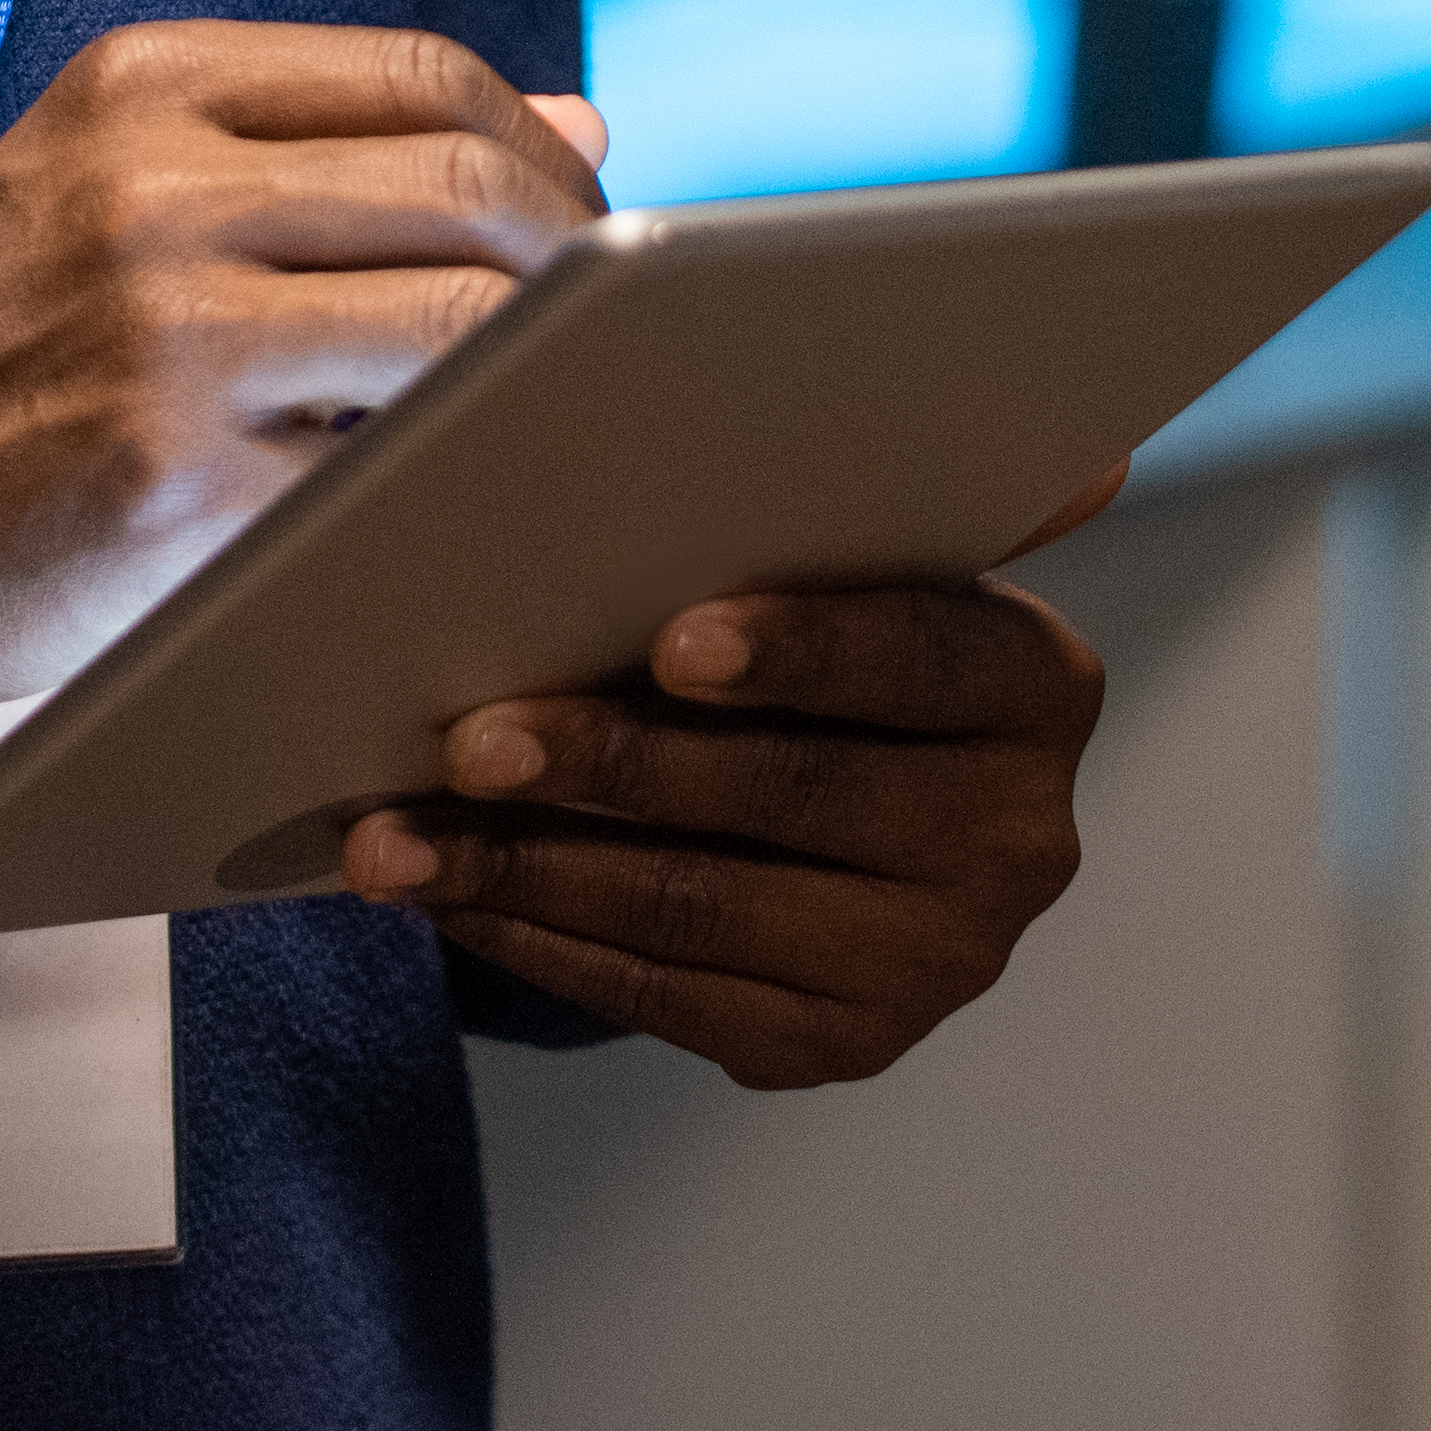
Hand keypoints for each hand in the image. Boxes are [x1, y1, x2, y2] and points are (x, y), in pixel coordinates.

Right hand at [0, 25, 608, 703]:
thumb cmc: (2, 339)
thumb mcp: (126, 181)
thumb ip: (339, 144)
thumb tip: (583, 122)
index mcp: (145, 87)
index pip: (426, 75)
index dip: (541, 150)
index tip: (582, 220)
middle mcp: (154, 191)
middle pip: (467, 192)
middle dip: (578, 260)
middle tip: (605, 327)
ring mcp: (165, 339)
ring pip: (459, 328)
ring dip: (537, 372)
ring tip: (544, 404)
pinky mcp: (178, 487)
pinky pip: (390, 469)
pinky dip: (453, 477)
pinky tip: (455, 488)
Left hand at [335, 557, 1109, 1089]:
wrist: (860, 806)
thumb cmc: (824, 633)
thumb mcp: (861, 558)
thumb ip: (852, 498)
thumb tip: (801, 386)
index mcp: (1036, 686)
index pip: (919, 658)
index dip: (799, 651)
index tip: (671, 644)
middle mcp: (1017, 838)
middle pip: (791, 794)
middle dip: (612, 766)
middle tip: (468, 739)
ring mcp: (934, 960)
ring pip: (704, 913)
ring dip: (529, 870)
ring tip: (394, 839)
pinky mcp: (839, 1044)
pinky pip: (666, 1001)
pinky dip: (540, 943)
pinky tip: (448, 897)